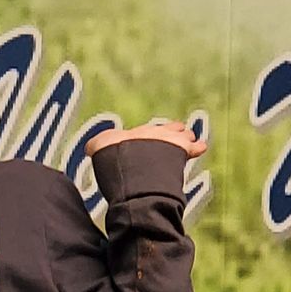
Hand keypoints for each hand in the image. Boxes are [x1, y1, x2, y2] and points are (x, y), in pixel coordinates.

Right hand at [86, 119, 206, 160]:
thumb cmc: (114, 155)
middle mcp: (154, 133)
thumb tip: (89, 148)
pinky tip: (202, 146)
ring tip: (190, 141)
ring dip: (186, 139)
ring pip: (182, 137)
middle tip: (176, 135)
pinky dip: (197, 147)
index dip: (151, 137)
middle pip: (167, 131)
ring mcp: (169, 140)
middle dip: (172, 133)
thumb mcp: (99, 149)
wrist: (129, 160)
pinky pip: (194, 147)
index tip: (153, 138)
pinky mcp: (182, 149)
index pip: (147, 133)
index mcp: (136, 133)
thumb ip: (97, 147)